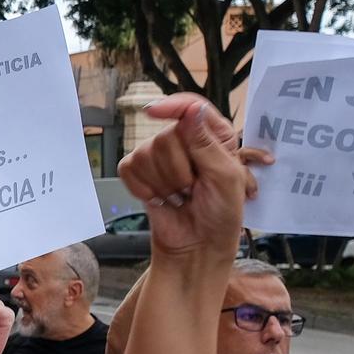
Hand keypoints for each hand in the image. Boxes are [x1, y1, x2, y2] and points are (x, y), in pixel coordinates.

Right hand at [116, 95, 255, 261]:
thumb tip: (192, 109)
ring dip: (163, 184)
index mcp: (214, 135)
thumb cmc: (220, 214)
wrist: (197, 246)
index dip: (172, 107)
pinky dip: (142, 189)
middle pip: (165, 136)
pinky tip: (159, 199)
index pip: (190, 107)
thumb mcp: (225, 177)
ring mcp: (159, 156)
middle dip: (178, 171)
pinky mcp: (139, 173)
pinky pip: (128, 168)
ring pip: (145, 153)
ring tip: (179, 197)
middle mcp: (185, 140)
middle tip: (192, 190)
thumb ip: (206, 143)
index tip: (153, 112)